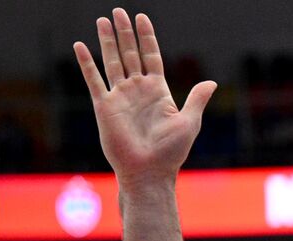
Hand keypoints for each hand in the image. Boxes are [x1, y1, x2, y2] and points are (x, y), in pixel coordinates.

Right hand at [73, 9, 216, 191]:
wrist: (149, 173)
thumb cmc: (171, 152)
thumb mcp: (189, 122)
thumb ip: (196, 99)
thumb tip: (212, 82)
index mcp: (158, 91)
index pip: (151, 56)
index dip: (146, 37)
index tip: (142, 18)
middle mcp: (137, 90)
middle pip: (130, 54)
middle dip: (125, 33)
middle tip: (119, 11)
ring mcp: (120, 97)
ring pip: (111, 62)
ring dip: (107, 41)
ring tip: (103, 20)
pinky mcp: (105, 107)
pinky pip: (94, 80)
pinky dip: (86, 63)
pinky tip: (80, 46)